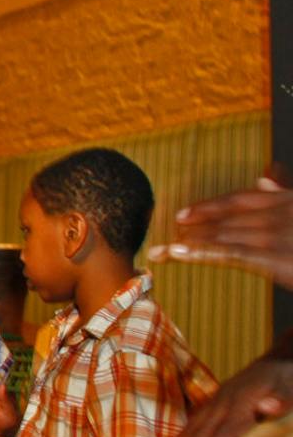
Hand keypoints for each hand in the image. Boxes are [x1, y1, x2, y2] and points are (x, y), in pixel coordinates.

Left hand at [149, 175, 292, 288]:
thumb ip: (283, 195)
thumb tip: (264, 177)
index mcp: (287, 200)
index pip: (239, 200)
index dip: (207, 207)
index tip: (181, 214)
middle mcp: (281, 212)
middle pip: (224, 217)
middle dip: (190, 226)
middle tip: (157, 235)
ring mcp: (280, 234)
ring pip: (223, 233)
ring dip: (189, 240)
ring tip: (160, 248)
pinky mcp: (278, 259)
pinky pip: (233, 253)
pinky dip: (203, 251)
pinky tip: (178, 254)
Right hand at [150, 354, 292, 436]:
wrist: (277, 360)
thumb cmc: (287, 379)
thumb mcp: (292, 388)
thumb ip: (281, 400)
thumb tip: (265, 407)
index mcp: (242, 405)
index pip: (223, 433)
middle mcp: (222, 405)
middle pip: (197, 436)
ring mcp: (214, 404)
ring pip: (189, 431)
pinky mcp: (212, 405)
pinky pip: (191, 425)